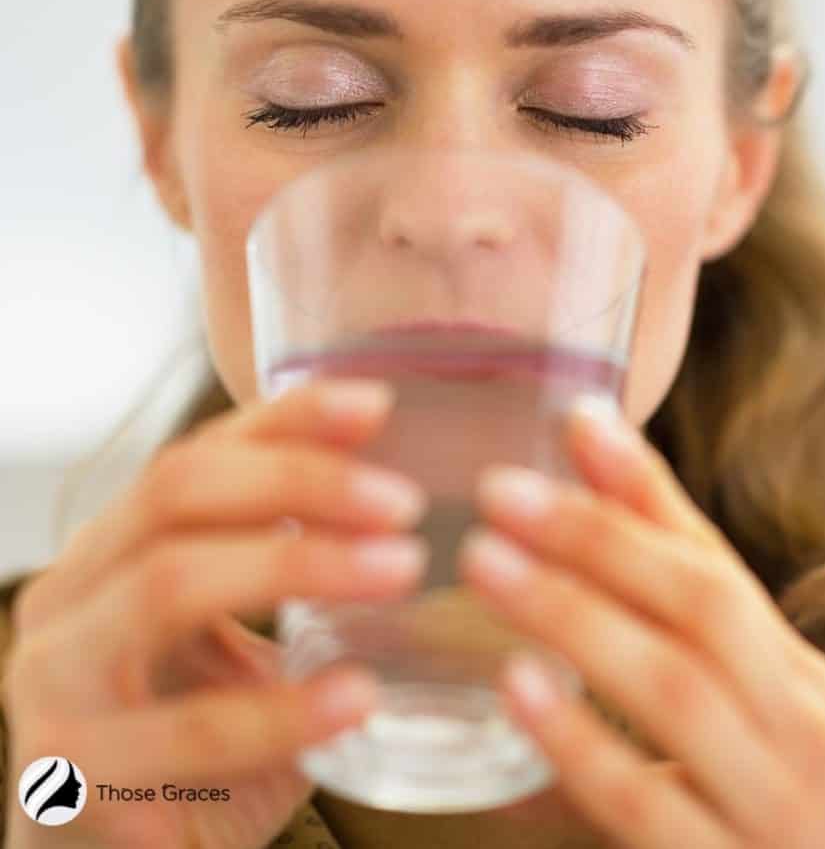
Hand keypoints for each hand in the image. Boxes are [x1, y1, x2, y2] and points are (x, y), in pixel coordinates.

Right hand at [3, 379, 427, 848]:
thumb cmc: (190, 739)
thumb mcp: (239, 638)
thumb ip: (285, 563)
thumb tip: (389, 487)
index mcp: (110, 552)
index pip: (197, 454)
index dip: (287, 420)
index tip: (378, 404)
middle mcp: (68, 599)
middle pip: (177, 493)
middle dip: (301, 482)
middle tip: (404, 503)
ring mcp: (57, 687)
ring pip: (170, 585)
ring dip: (300, 564)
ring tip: (403, 570)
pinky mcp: (72, 782)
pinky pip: (188, 732)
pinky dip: (282, 710)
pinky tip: (359, 697)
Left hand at [460, 395, 824, 848]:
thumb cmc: (752, 817)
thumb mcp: (723, 720)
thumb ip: (649, 639)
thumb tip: (553, 540)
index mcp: (794, 677)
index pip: (717, 562)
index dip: (643, 488)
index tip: (575, 421)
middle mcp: (803, 726)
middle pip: (703, 604)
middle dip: (598, 538)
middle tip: (502, 492)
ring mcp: (779, 806)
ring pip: (676, 689)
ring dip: (576, 615)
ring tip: (486, 563)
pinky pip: (647, 803)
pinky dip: (580, 742)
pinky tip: (518, 689)